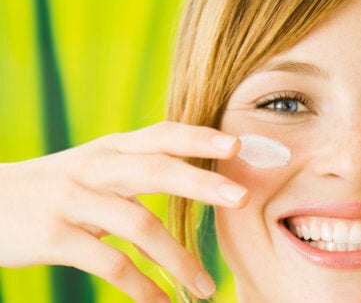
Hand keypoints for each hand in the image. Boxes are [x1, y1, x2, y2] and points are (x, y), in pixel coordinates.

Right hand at [0, 121, 248, 301]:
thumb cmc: (55, 187)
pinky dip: (141, 287)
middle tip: (243, 198)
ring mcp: (72, 200)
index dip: (199, 137)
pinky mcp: (53, 237)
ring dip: (178, 260)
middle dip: (202, 183)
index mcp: (110, 149)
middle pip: (157, 170)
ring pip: (138, 225)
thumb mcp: (94, 167)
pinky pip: (109, 264)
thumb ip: (138, 169)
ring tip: (206, 287)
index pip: (161, 136)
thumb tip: (195, 177)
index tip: (238, 143)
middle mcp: (94, 168)